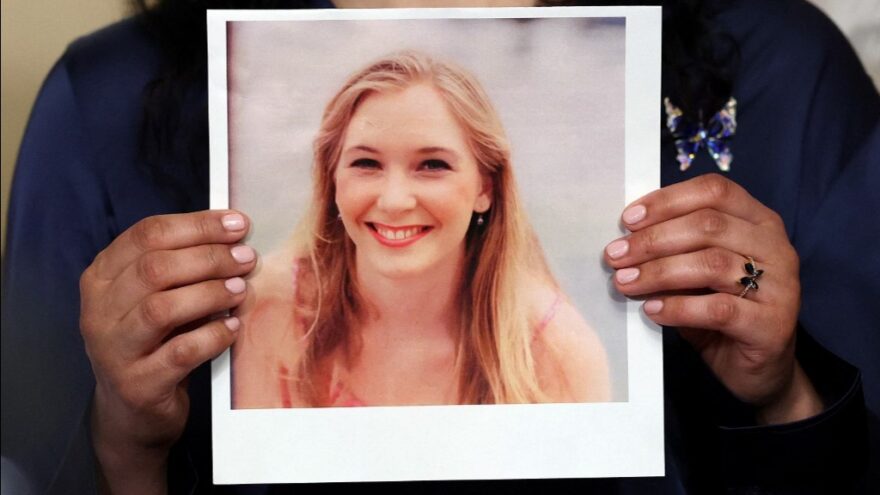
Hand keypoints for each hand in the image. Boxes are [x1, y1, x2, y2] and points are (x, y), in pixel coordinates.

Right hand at [79, 210, 255, 493]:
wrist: (131, 413)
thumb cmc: (153, 342)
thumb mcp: (156, 298)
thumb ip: (181, 268)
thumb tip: (235, 236)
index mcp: (102, 277)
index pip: (146, 235)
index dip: (197, 225)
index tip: (238, 224)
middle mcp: (98, 310)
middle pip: (155, 268)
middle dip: (209, 258)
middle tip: (246, 258)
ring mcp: (113, 350)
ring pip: (162, 308)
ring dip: (209, 294)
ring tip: (240, 290)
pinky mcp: (137, 384)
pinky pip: (181, 352)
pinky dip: (213, 336)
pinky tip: (233, 328)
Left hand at [605, 174, 822, 423]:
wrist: (758, 368)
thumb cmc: (721, 310)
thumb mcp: (697, 273)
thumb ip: (675, 249)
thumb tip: (625, 240)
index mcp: (759, 221)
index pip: (714, 191)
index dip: (667, 200)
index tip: (628, 220)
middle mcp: (775, 246)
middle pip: (708, 226)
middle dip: (653, 239)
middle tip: (616, 255)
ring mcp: (781, 286)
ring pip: (712, 264)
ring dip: (659, 272)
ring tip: (625, 282)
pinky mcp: (773, 325)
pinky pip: (719, 309)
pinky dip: (678, 307)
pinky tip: (652, 310)